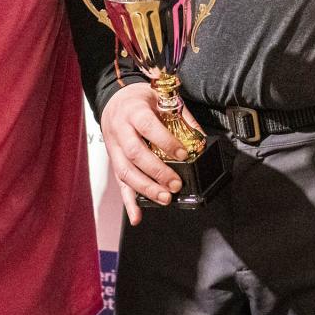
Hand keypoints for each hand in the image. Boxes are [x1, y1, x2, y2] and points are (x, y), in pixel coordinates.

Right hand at [101, 84, 189, 224]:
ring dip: (145, 188)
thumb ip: (180, 116)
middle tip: (175, 184)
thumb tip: (200, 138)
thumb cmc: (139, 100)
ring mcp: (114, 148)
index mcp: (133, 111)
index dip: (165, 141)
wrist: (113, 99)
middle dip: (157, 171)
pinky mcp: (114, 161)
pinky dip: (129, 202)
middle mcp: (120, 130)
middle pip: (135, 154)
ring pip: (125, 172)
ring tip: (165, 198)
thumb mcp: (160, 98)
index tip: (183, 154)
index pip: (147, 126)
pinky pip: (119, 184)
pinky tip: (137, 216)